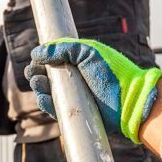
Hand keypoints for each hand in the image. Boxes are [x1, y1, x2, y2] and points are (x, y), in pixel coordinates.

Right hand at [24, 38, 161, 143]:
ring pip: (48, 92)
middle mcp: (75, 79)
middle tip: (32, 72)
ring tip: (38, 83)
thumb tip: (36, 52)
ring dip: (38, 87)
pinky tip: (42, 97)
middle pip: (47, 75)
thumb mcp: (88, 51)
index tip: (35, 59)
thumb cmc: (112, 72)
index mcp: (79, 61)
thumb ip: (62, 48)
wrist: (129, 100)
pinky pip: (54, 109)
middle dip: (36, 73)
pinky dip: (45, 103)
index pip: (54, 59)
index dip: (42, 59)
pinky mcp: (75, 113)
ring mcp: (75, 96)